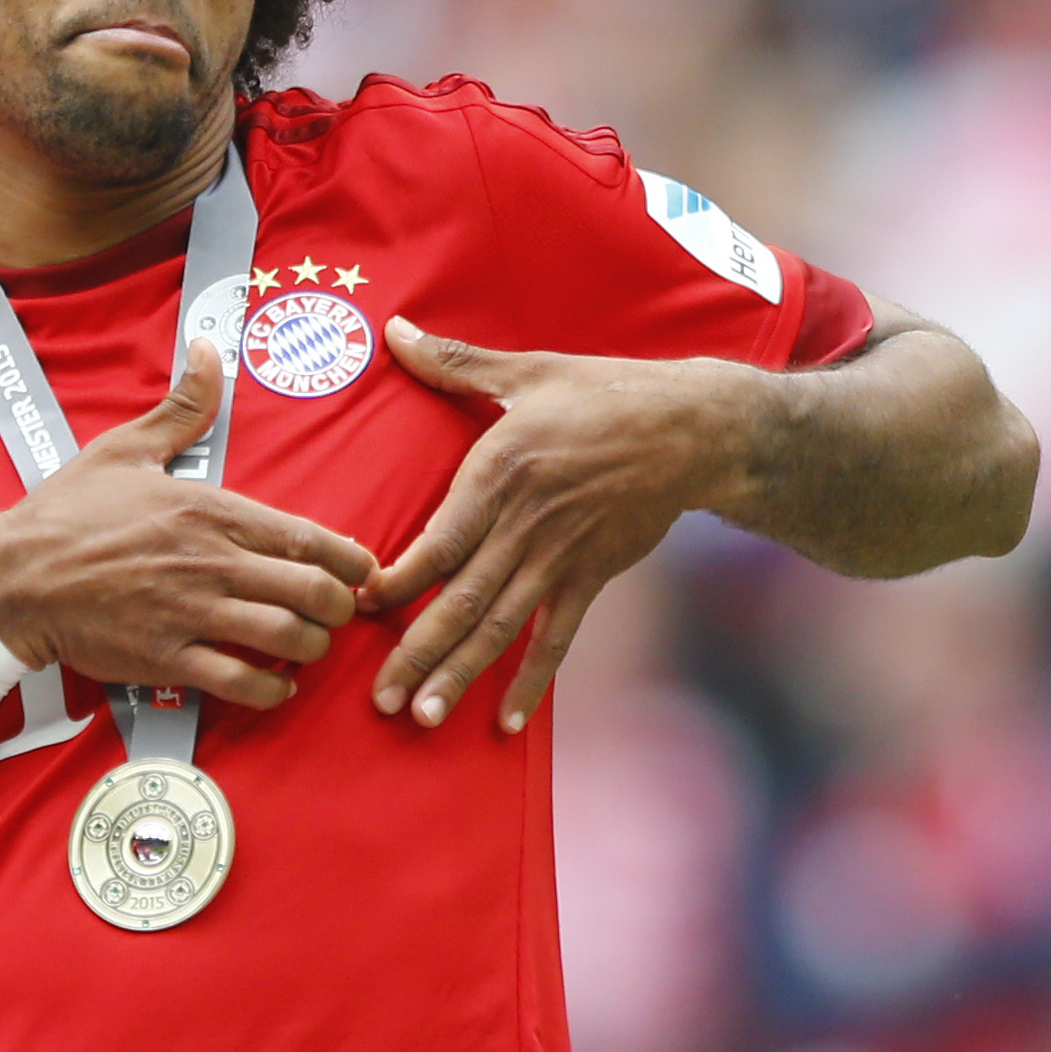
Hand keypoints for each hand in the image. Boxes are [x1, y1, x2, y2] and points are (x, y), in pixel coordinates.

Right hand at [0, 340, 375, 710]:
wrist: (13, 579)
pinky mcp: (168, 659)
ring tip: (310, 643)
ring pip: (286, 638)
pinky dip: (272, 691)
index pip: (306, 535)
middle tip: (339, 610)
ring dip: (312, 647)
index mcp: (209, 509)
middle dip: (341, 606)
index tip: (362, 568)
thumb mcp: (126, 448)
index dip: (349, 558)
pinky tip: (277, 685)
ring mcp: (191, 613)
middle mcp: (210, 562)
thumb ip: (182, 406)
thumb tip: (209, 348)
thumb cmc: (68, 512)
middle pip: (312, 591)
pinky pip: (241, 684)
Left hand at [365, 319, 734, 732]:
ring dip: (462, 674)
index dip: (396, 582)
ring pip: (502, 628)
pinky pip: (556, 639)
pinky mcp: (591, 577)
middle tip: (381, 699)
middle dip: (417, 652)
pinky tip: (506, 721)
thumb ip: (453, 361)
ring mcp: (560, 558)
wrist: (691, 429)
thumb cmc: (603, 393)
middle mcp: (525, 525)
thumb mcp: (528, 371)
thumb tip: (391, 330)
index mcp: (499, 473)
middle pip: (462, 600)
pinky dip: (531, 681)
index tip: (359, 606)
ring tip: (425, 718)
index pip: (437, 542)